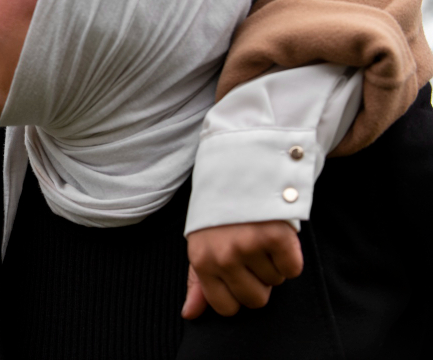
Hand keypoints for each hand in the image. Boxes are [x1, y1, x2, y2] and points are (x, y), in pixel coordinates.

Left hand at [181, 220, 303, 318]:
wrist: (239, 168)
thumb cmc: (219, 213)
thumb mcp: (201, 244)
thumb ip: (198, 282)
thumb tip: (190, 314)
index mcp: (202, 261)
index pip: (226, 308)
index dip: (237, 293)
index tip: (237, 272)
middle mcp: (223, 256)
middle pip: (255, 299)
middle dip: (259, 280)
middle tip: (252, 251)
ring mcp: (249, 246)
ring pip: (275, 282)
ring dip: (273, 262)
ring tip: (260, 235)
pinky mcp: (275, 236)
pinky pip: (293, 269)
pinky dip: (290, 255)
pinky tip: (275, 234)